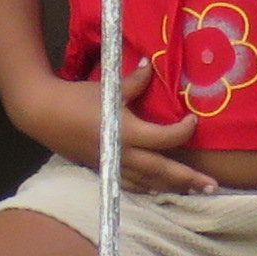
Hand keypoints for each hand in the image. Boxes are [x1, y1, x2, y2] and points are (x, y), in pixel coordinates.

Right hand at [30, 57, 217, 194]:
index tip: (192, 121)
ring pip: (148, 183)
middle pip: (162, 171)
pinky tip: (160, 190)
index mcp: (126, 132)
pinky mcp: (104, 170)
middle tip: (212, 186)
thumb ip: (135, 81)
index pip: (164, 138)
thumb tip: (151, 64)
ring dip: (172, 187)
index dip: (183, 131)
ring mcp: (113, 166)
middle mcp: (122, 154)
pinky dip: (148, 188)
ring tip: (193, 191)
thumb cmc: (77, 99)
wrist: (44, 114)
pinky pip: (131, 185)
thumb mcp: (108, 88)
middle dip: (188, 179)